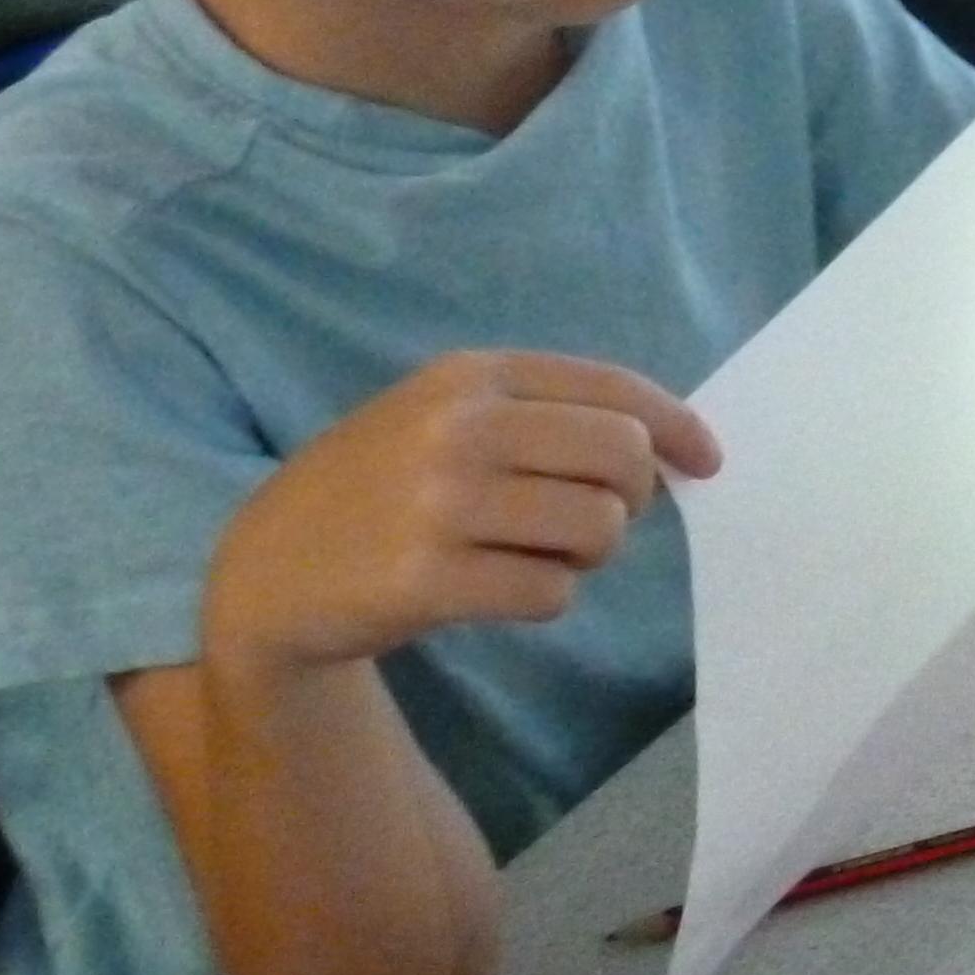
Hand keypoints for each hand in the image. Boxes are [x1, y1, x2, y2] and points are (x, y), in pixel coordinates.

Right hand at [202, 352, 719, 674]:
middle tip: (591, 522)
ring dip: (588, 555)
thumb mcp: (441, 420)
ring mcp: (440, 503)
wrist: (267, 573)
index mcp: (468, 375)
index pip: (611, 388)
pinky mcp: (427, 579)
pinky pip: (552, 592)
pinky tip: (497, 590)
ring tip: (536, 555)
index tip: (707, 460)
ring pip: (598, 526)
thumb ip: (541, 418)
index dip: (675, 425)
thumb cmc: (378, 491)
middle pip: (621, 457)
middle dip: (629, 498)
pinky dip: (546, 598)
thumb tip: (669, 448)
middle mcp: (457, 428)